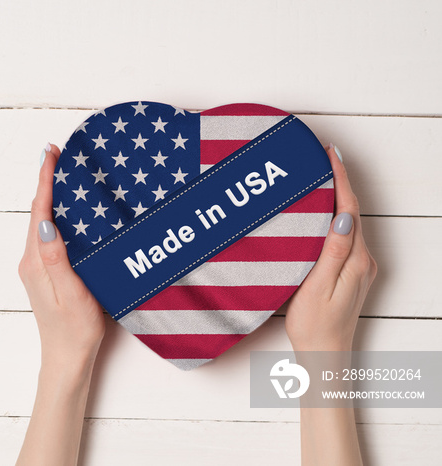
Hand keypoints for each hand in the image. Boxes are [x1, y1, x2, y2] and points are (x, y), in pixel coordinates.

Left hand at [18, 143, 105, 370]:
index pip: (39, 212)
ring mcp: (36, 266)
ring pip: (43, 223)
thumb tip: (46, 222)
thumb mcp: (71, 293)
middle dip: (47, 182)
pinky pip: (49, 235)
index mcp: (36, 262)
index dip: (44, 180)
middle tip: (59, 155)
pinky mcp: (45, 272)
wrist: (67, 358)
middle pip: (38, 213)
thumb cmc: (74, 330)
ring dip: (51, 198)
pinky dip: (57, 216)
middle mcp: (32, 260)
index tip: (49, 153)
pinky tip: (69, 211)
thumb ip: (57, 258)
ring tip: (66, 175)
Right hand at [285, 144, 376, 351]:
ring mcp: (359, 266)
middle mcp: (363, 260)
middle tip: (321, 157)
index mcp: (356, 260)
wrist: (324, 356)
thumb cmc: (315, 326)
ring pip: (349, 222)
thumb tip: (344, 217)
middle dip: (339, 181)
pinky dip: (334, 216)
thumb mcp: (318, 287)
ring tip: (318, 177)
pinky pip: (344, 235)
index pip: (350, 209)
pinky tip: (321, 211)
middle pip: (353, 211)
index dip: (340, 179)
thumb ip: (333, 251)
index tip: (330, 154)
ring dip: (336, 197)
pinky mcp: (350, 272)